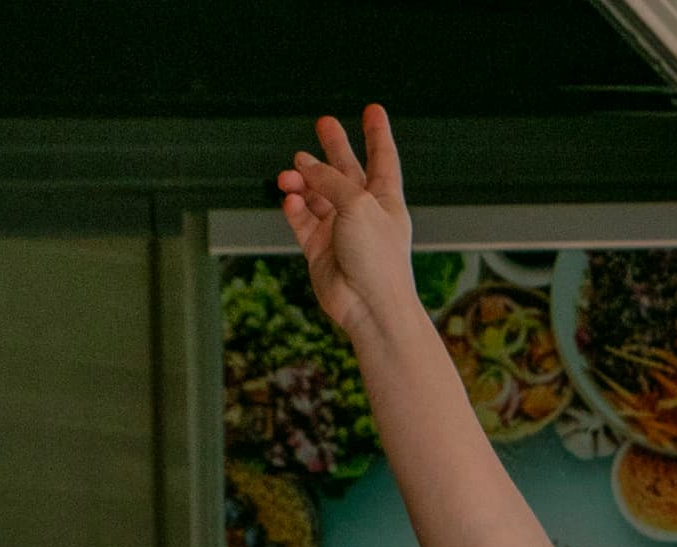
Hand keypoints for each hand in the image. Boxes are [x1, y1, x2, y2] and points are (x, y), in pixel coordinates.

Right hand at [276, 105, 419, 344]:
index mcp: (386, 200)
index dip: (377, 133)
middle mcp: (363, 212)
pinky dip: (294, 206)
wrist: (370, 308)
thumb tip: (303, 165)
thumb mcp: (357, 204)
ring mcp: (340, 230)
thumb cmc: (377, 258)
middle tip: (324, 122)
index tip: (374, 109)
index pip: (382, 158)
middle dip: (335, 147)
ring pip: (316, 192)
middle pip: (346, 170)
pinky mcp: (318, 248)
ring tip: (290, 173)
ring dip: (301, 179)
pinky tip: (290, 199)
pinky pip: (301, 217)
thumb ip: (329, 179)